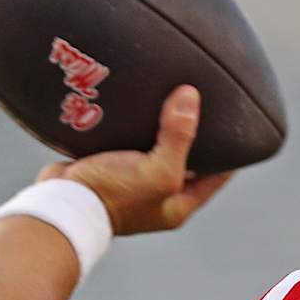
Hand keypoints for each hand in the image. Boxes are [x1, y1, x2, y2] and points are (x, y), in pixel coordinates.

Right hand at [36, 85, 230, 234]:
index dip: (230, 152)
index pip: (216, 175)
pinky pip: (128, 141)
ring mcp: (131, 181)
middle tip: (206, 102)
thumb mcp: (157, 170)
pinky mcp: (107, 165)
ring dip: (162, 126)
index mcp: (177, 204)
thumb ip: (177, 136)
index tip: (239, 123)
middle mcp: (157, 195)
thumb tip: (190, 97)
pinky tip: (139, 100)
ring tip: (173, 94)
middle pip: (187, 160)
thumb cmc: (113, 196)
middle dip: (195, 135)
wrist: (60, 203)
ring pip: (156, 147)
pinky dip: (135, 123)